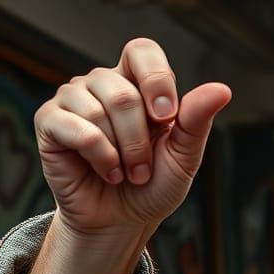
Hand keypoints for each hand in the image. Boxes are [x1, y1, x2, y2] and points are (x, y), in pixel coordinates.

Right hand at [34, 38, 230, 240]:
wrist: (122, 222)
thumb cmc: (152, 186)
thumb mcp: (183, 157)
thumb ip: (197, 122)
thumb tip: (223, 89)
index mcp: (136, 85)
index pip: (142, 51)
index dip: (156, 80)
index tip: (167, 118)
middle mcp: (102, 84)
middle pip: (123, 93)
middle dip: (140, 141)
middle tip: (143, 170)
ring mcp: (73, 99)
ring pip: (99, 109)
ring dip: (121, 153)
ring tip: (125, 174)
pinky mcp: (50, 122)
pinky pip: (76, 128)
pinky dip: (99, 156)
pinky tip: (106, 172)